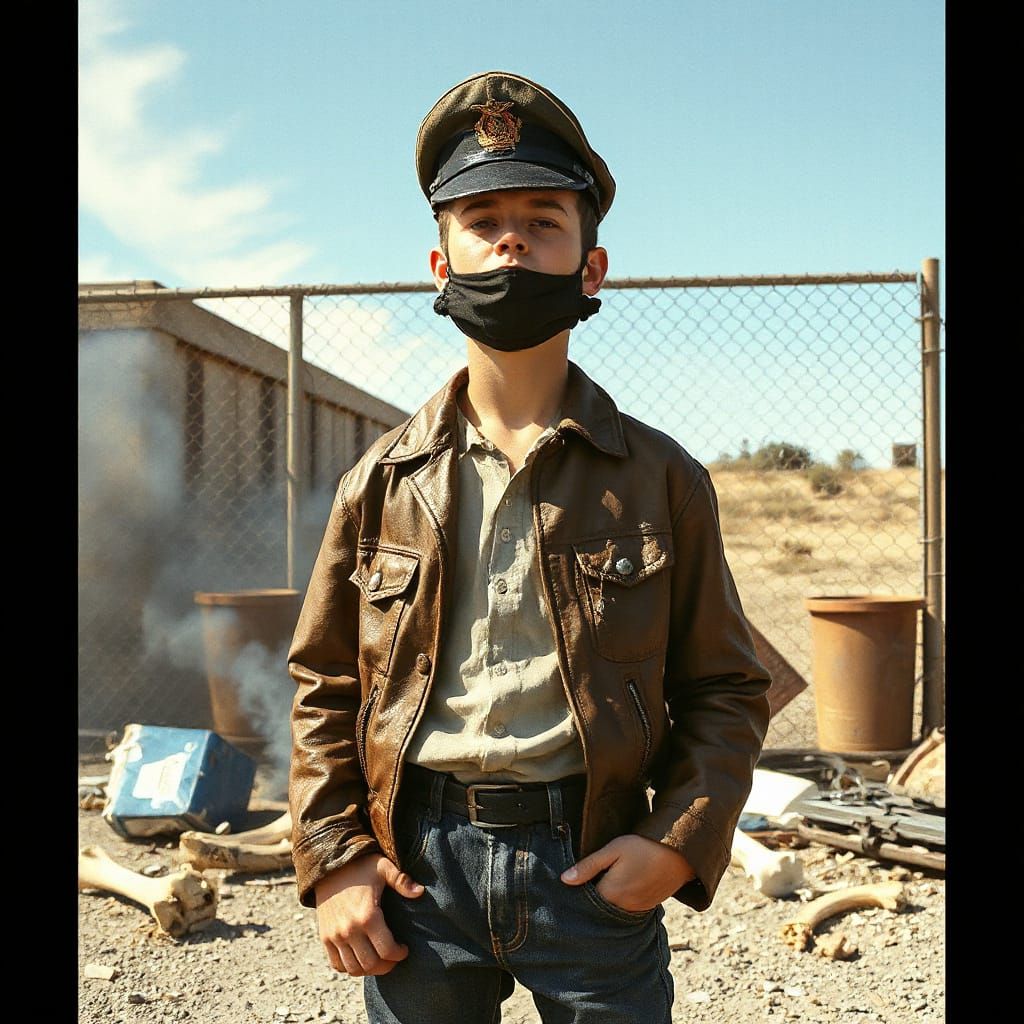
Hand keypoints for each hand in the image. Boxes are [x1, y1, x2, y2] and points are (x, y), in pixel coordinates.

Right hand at [314, 852, 423, 976]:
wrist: (328, 866)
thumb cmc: (360, 866)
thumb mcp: (383, 867)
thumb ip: (402, 880)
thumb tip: (420, 892)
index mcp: (367, 916)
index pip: (387, 950)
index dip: (399, 954)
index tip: (404, 949)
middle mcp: (349, 930)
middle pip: (371, 964)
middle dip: (386, 965)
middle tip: (394, 957)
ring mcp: (335, 936)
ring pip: (354, 969)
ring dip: (369, 969)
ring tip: (379, 959)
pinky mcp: (325, 938)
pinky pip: (337, 964)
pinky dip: (350, 967)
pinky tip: (361, 958)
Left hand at [560, 834, 695, 912]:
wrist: (679, 853)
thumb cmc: (643, 847)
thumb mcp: (613, 850)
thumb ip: (588, 866)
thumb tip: (564, 880)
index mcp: (611, 893)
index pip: (586, 901)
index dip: (578, 893)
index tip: (572, 885)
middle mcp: (624, 907)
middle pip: (599, 909)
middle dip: (592, 899)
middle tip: (587, 884)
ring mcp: (638, 909)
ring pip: (614, 910)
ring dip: (607, 901)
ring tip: (605, 883)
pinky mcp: (648, 907)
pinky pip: (628, 909)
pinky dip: (621, 902)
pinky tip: (621, 887)